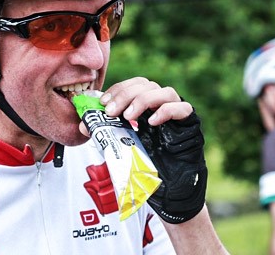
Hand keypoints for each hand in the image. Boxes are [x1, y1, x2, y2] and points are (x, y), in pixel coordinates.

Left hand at [101, 77, 207, 223]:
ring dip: (144, 100)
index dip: (119, 89)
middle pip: (148, 85)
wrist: (170, 190)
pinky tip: (152, 123)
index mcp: (147, 107)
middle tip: (112, 111)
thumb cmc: (147, 166)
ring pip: (167, 92)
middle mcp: (163, 107)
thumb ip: (106, 134)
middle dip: (126, 94)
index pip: (135, 84)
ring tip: (129, 116)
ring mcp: (178, 115)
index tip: (104, 102)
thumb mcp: (121, 146)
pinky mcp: (190, 126)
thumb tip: (84, 125)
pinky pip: (183, 109)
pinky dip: (166, 111)